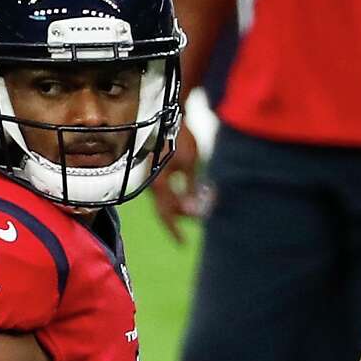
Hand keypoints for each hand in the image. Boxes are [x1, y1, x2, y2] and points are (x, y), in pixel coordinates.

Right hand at [151, 123, 199, 242]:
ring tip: (207, 196)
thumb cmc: (180, 138)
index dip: (174, 230)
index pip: (166, 214)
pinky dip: (183, 192)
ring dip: (187, 202)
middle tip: (205, 212)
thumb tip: (192, 208)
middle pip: (170, 208)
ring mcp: (154, 178)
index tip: (182, 243)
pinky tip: (197, 188)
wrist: (170, 117)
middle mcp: (153, 183)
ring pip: (170, 199)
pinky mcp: (158, 172)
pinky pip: (170, 189)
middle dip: (187, 213)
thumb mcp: (190, 163)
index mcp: (159, 183)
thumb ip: (191, 186)